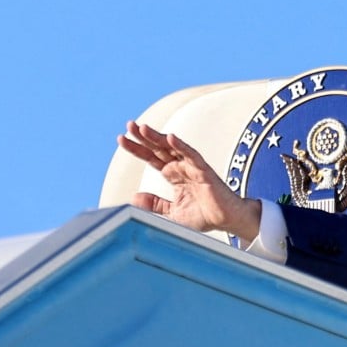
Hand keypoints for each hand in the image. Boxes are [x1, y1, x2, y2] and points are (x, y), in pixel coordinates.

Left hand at [117, 121, 259, 241]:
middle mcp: (181, 167)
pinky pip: (192, 156)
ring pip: (173, 148)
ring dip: (158, 137)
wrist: (226, 220)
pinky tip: (171, 138)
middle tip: (128, 125)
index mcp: (174, 174)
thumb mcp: (172, 212)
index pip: (151, 157)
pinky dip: (182, 147)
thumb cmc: (204, 215)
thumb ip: (155, 204)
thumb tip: (135, 197)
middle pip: (159, 148)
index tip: (121, 139)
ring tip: (142, 128)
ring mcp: (193, 167)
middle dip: (143, 137)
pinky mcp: (204, 171)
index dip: (137, 148)